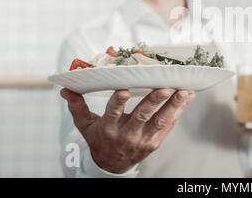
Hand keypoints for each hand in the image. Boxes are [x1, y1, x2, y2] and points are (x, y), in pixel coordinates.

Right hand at [60, 87, 194, 173]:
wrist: (112, 165)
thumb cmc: (100, 139)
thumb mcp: (85, 126)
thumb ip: (77, 107)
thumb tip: (65, 90)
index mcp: (109, 128)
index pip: (113, 113)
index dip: (118, 102)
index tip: (123, 89)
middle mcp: (127, 134)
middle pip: (142, 115)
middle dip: (154, 101)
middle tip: (165, 87)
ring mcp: (143, 139)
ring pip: (160, 121)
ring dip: (173, 105)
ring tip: (185, 92)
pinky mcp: (155, 142)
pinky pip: (168, 126)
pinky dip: (177, 112)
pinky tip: (186, 98)